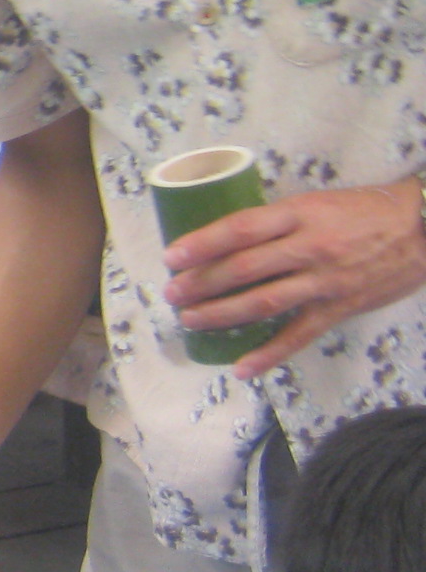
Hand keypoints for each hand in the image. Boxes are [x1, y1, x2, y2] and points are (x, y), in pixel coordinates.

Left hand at [164, 177, 425, 375]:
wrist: (424, 228)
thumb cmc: (363, 211)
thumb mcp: (315, 203)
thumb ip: (277, 221)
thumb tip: (226, 240)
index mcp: (299, 213)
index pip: (240, 229)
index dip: (202, 244)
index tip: (171, 257)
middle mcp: (310, 246)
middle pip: (244, 268)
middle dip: (201, 283)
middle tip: (171, 293)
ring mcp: (325, 281)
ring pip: (264, 301)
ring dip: (221, 314)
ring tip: (190, 320)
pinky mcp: (341, 308)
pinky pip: (299, 335)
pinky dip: (269, 354)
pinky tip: (241, 368)